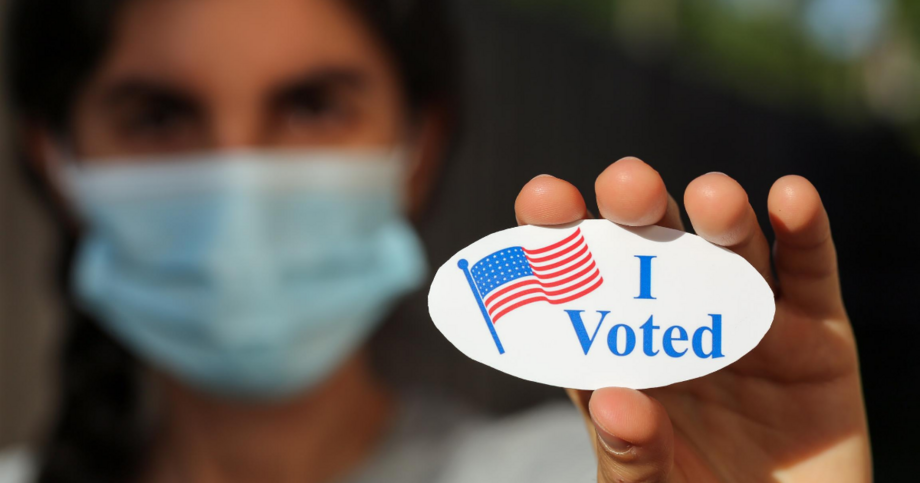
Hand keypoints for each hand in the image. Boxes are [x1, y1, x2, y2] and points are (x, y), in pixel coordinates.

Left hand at [514, 158, 870, 482]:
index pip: (581, 290)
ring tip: (712, 199)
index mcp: (622, 356)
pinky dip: (804, 231)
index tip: (543, 199)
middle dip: (638, 211)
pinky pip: (810, 273)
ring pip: (731, 251)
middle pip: (652, 253)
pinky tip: (790, 198)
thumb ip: (631, 453)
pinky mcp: (817, 337)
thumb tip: (615, 401)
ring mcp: (749, 325)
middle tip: (628, 187)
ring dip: (720, 215)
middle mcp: (679, 326)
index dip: (560, 240)